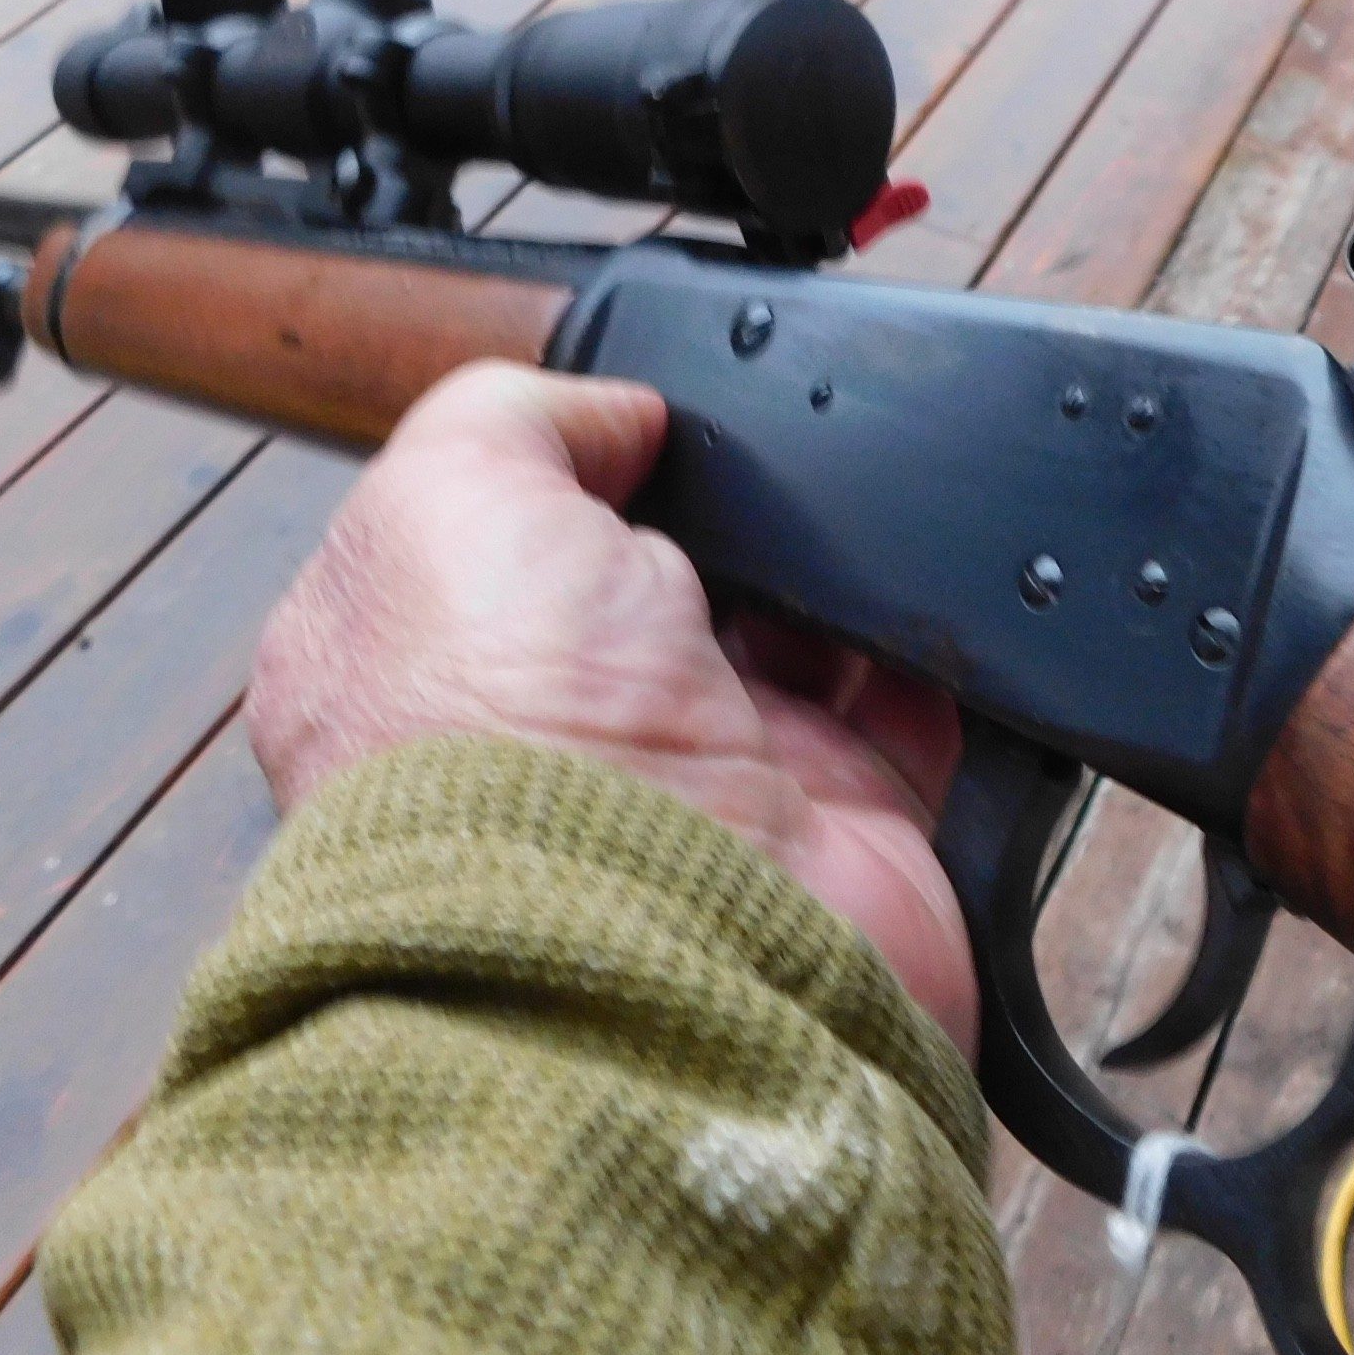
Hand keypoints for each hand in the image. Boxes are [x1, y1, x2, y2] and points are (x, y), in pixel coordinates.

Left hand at [249, 361, 977, 1050]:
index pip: (499, 536)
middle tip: (736, 493)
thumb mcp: (449, 493)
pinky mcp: (834, 830)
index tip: (629, 434)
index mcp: (423, 664)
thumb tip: (621, 416)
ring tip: (825, 540)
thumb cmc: (510, 738)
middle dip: (712, 523)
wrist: (659, 938)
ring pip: (792, 631)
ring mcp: (703, 788)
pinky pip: (912, 705)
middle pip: (662, 577)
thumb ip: (517, 417)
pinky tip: (914, 598)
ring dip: (822, 574)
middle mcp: (557, 735)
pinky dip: (929, 647)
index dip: (568, 473)